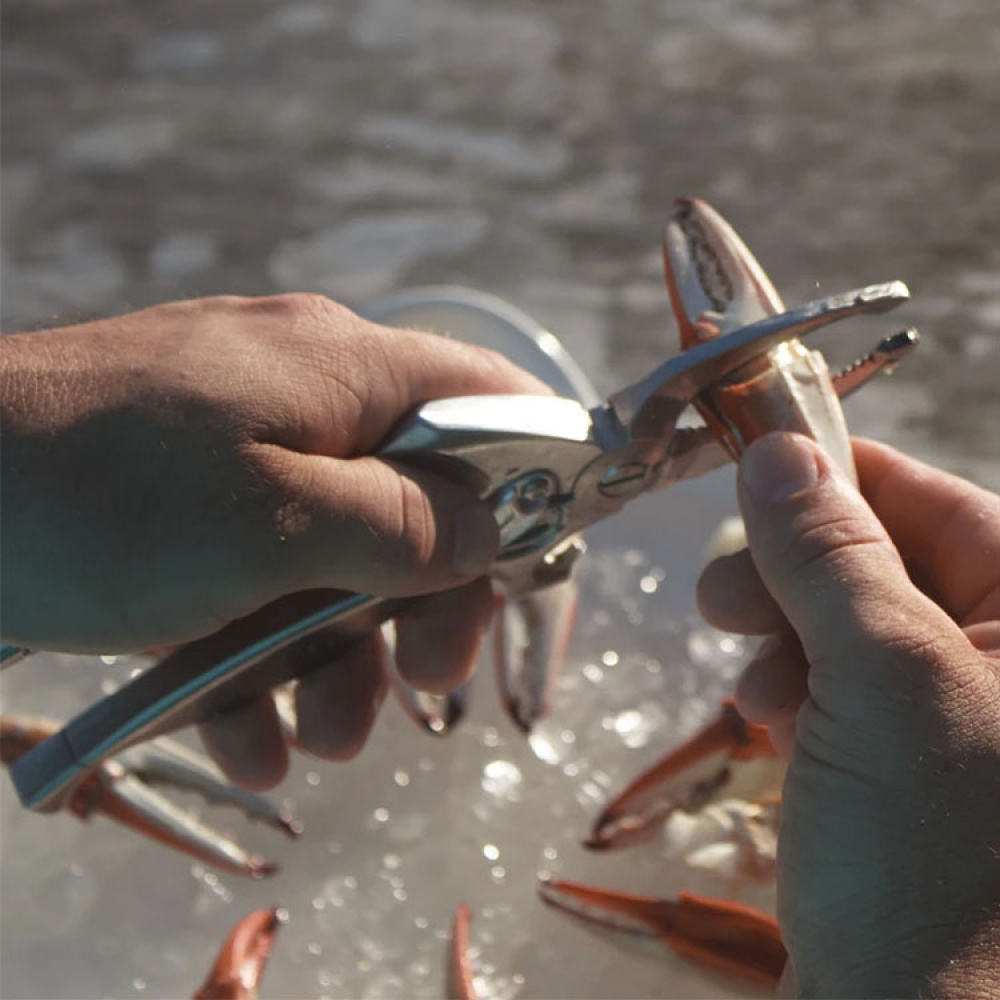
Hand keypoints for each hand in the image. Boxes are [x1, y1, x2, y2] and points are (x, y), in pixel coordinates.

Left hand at [1, 294, 547, 786]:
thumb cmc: (103, 495)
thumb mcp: (278, 521)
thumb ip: (405, 525)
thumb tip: (499, 525)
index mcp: (346, 369)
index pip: (486, 394)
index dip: (533, 472)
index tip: (536, 564)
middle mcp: (305, 399)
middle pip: (418, 498)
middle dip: (427, 602)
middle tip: (428, 684)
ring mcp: (241, 456)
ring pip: (337, 558)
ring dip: (340, 657)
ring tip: (319, 736)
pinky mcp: (184, 515)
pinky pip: (257, 581)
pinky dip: (262, 661)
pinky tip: (247, 735)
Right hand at [698, 433, 999, 997]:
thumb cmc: (928, 858)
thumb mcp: (881, 677)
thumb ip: (829, 554)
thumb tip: (777, 449)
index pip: (943, 505)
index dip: (844, 475)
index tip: (754, 458)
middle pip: (886, 565)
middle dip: (796, 571)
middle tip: (725, 590)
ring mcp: (959, 728)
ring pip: (849, 629)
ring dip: (784, 636)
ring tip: (747, 675)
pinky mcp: (905, 775)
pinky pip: (840, 692)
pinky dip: (793, 689)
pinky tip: (765, 715)